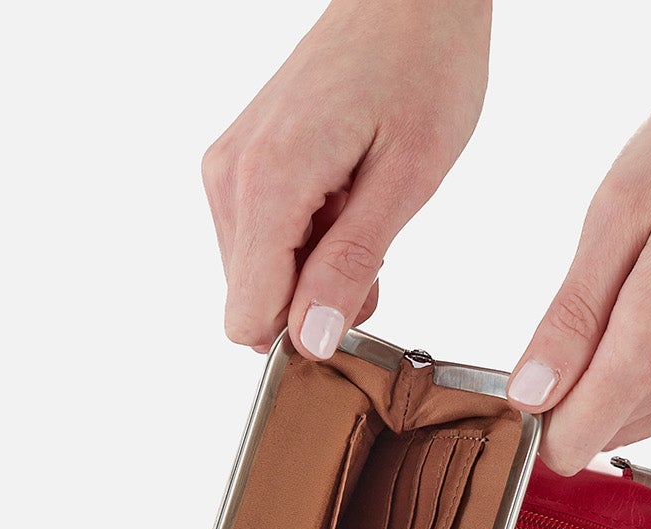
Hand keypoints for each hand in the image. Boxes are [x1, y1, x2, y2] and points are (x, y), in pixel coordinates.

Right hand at [203, 0, 491, 359]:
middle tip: (373, 242)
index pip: (248, 317)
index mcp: (268, 182)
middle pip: (255, 303)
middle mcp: (229, 177)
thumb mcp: (406, 180)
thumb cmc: (422, 67)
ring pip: (261, 278)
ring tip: (362, 209)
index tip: (356, 302)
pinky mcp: (239, 166)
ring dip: (317, 269)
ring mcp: (228, 170)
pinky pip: (264, 243)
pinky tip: (346, 197)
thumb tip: (309, 339)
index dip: (304, 332)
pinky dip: (309, 241)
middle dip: (316, 298)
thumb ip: (351, 266)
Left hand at [507, 51, 650, 473]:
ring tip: (641, 290)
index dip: (539, 414)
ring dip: (618, 377)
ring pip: (639, 418)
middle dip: (577, 388)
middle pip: (602, 430)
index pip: (572, 443)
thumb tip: (529, 395)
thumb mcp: (617, 215)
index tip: (535, 366)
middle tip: (594, 300)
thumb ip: (570, 320)